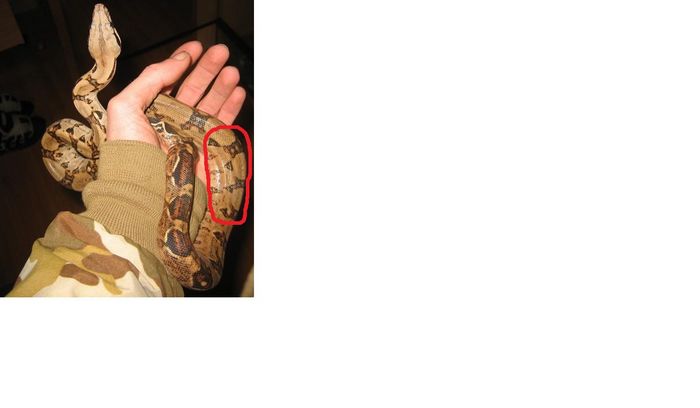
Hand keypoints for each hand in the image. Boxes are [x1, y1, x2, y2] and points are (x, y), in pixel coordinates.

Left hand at [106, 41, 245, 181]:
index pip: (169, 81)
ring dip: (222, 85)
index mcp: (149, 111)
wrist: (147, 190)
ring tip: (232, 70)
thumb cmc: (130, 151)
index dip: (183, 62)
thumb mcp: (126, 106)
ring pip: (211, 104)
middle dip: (208, 69)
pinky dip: (232, 108)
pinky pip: (223, 125)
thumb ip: (150, 78)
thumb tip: (179, 60)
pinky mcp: (208, 149)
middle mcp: (172, 122)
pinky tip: (237, 92)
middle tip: (221, 51)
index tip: (196, 46)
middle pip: (194, 89)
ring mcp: (192, 135)